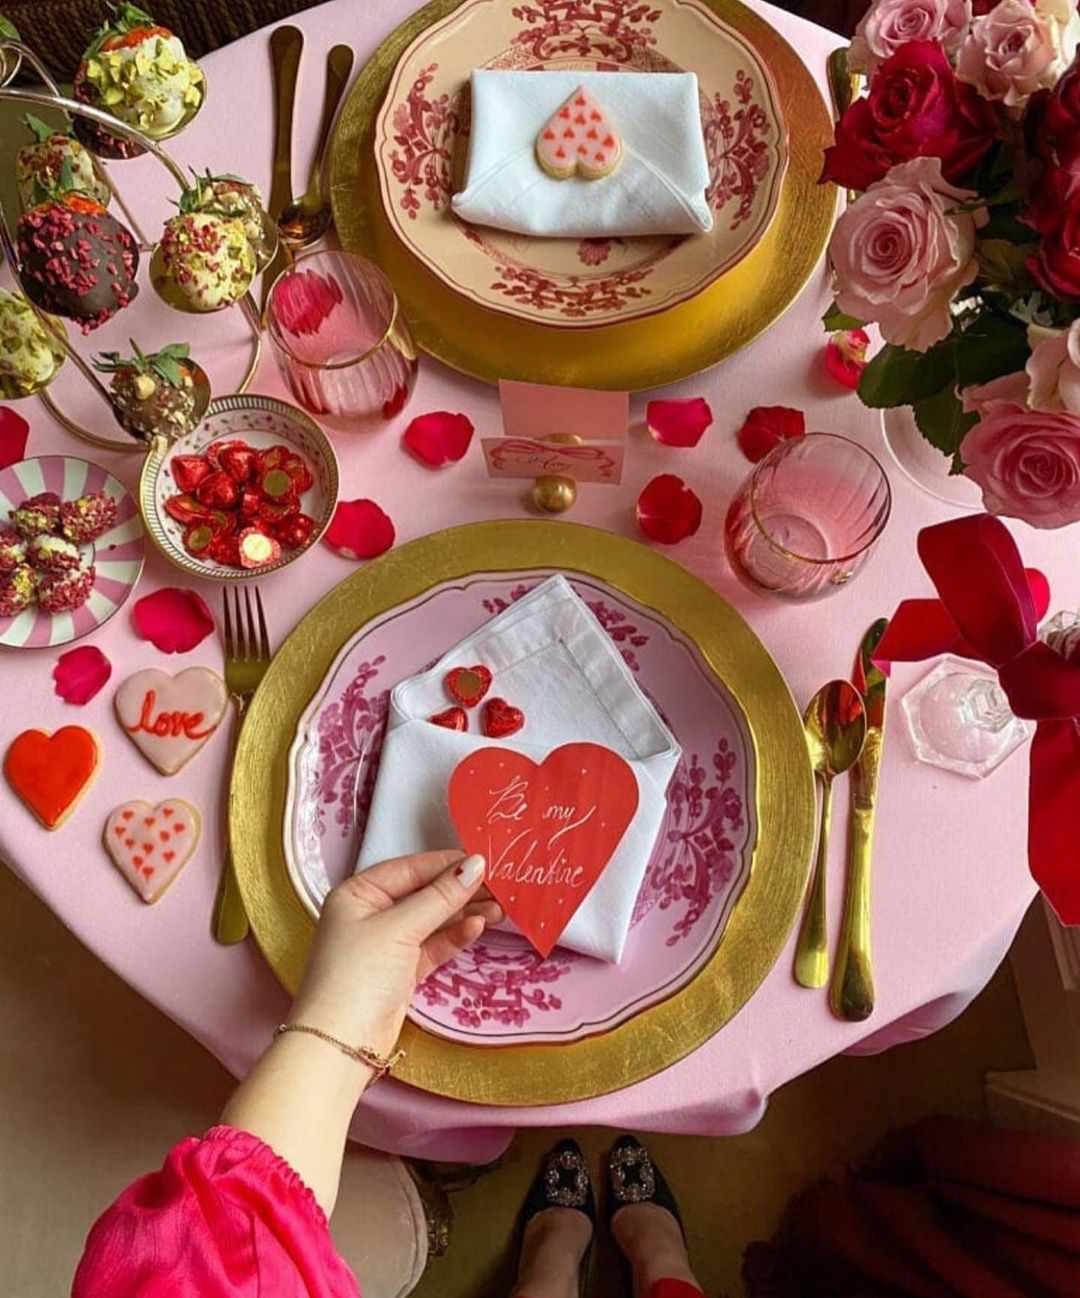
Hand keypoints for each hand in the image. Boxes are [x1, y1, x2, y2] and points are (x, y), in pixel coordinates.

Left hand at [289, 851, 498, 1057]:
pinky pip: (433, 945)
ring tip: (500, 907)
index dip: (446, 864)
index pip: (409, 869)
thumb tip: (475, 864)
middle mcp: (371, 913)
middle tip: (499, 886)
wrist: (340, 1045)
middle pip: (423, 893)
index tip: (484, 861)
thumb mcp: (400, 929)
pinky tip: (477, 927)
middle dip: (459, 890)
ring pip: (432, 919)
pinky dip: (455, 936)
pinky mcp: (402, 970)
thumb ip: (440, 897)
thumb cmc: (359, 975)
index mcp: (359, 893)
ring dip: (464, 913)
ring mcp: (387, 943)